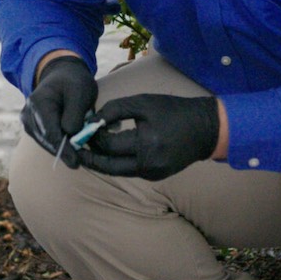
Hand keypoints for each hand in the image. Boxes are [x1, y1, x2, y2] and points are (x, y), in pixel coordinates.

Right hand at [22, 56, 97, 167]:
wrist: (62, 75)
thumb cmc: (74, 81)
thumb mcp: (81, 90)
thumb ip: (75, 113)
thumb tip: (69, 134)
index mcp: (38, 102)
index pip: (50, 132)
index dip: (64, 150)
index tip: (76, 163)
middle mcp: (28, 114)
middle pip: (46, 141)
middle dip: (64, 152)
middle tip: (80, 163)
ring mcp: (28, 122)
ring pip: (46, 144)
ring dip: (62, 150)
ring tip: (79, 156)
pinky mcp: (34, 128)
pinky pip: (47, 141)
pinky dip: (59, 146)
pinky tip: (72, 149)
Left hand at [77, 93, 220, 180]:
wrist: (205, 130)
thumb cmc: (174, 111)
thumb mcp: (144, 102)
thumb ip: (115, 109)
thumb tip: (92, 121)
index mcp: (147, 144)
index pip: (109, 146)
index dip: (93, 137)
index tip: (85, 127)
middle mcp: (149, 164)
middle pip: (108, 167)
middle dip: (90, 158)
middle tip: (75, 147)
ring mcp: (153, 174)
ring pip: (118, 171)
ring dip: (102, 160)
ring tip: (89, 148)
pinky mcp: (156, 176)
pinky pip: (130, 170)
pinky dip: (117, 161)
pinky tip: (109, 150)